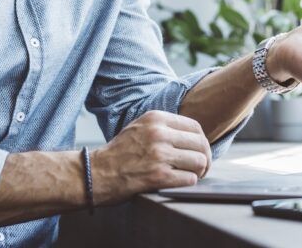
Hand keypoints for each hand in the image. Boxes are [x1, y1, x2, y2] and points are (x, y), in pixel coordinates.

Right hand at [90, 110, 211, 204]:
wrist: (97, 173)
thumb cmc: (119, 152)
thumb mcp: (140, 127)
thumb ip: (163, 127)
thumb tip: (192, 136)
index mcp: (155, 118)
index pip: (194, 126)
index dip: (202, 140)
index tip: (199, 150)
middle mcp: (159, 134)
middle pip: (200, 144)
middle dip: (205, 157)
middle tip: (202, 167)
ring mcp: (159, 155)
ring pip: (199, 161)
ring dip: (199, 171)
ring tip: (193, 175)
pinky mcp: (158, 176)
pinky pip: (189, 179)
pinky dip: (189, 182)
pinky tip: (180, 182)